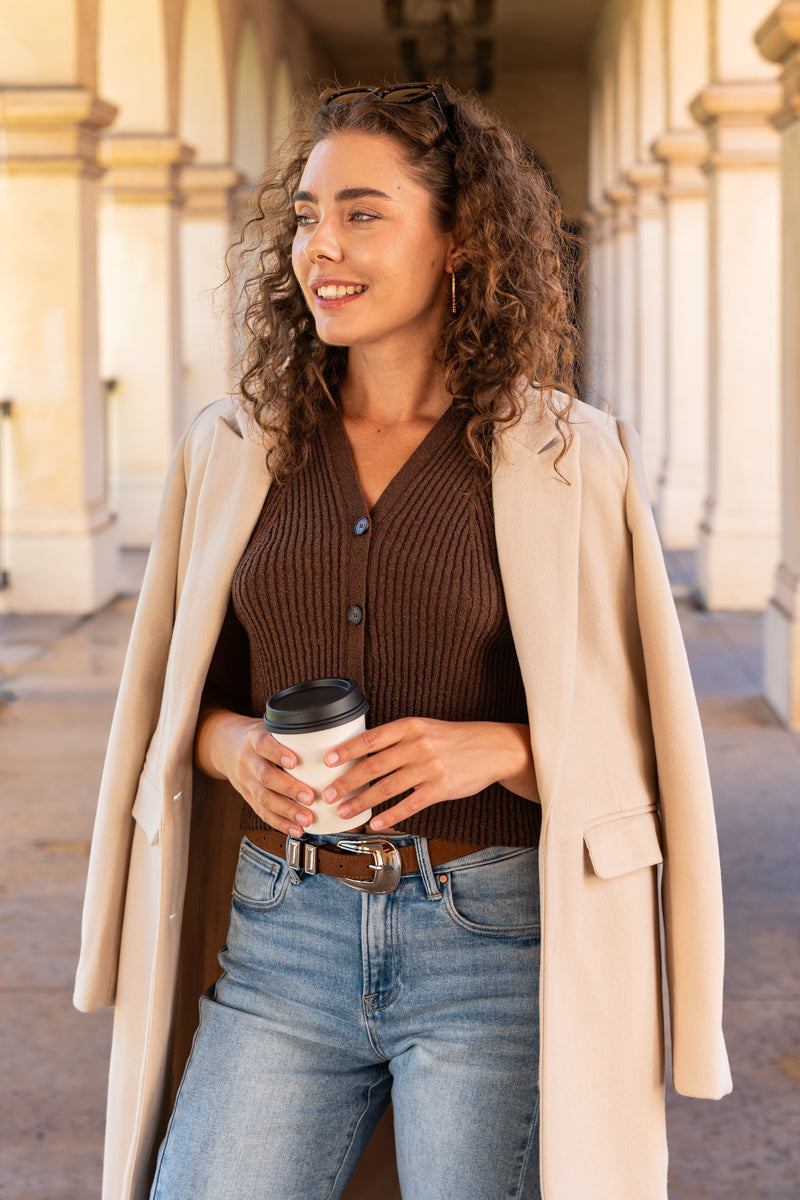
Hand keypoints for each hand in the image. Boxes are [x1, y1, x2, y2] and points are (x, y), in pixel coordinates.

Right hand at [194, 707, 314, 837]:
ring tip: (306, 819)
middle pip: (265, 776)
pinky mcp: (247, 797)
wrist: (224, 746)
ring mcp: (245, 781)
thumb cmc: (257, 736)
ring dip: (286, 811)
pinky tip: (296, 829)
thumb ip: (290, 732)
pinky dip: (280, 823)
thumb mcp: (268, 726)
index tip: (294, 761)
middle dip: (289, 789)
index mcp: (254, 739)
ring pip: (264, 798)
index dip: (277, 753)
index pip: (264, 745)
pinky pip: (262, 812)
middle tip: (310, 797)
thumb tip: (327, 730)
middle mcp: (247, 760)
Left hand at [319, 718, 537, 830]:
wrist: (492, 748)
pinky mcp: (441, 788)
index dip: (346, 750)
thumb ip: (397, 738)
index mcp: (410, 727)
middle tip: (329, 795)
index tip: (327, 761)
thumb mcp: (425, 728)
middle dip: (347, 782)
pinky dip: (390, 816)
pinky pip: (409, 805)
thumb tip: (362, 751)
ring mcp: (429, 768)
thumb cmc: (453, 739)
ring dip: (362, 802)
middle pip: (373, 766)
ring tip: (345, 812)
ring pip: (387, 788)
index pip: (371, 738)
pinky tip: (376, 823)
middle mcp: (417, 746)